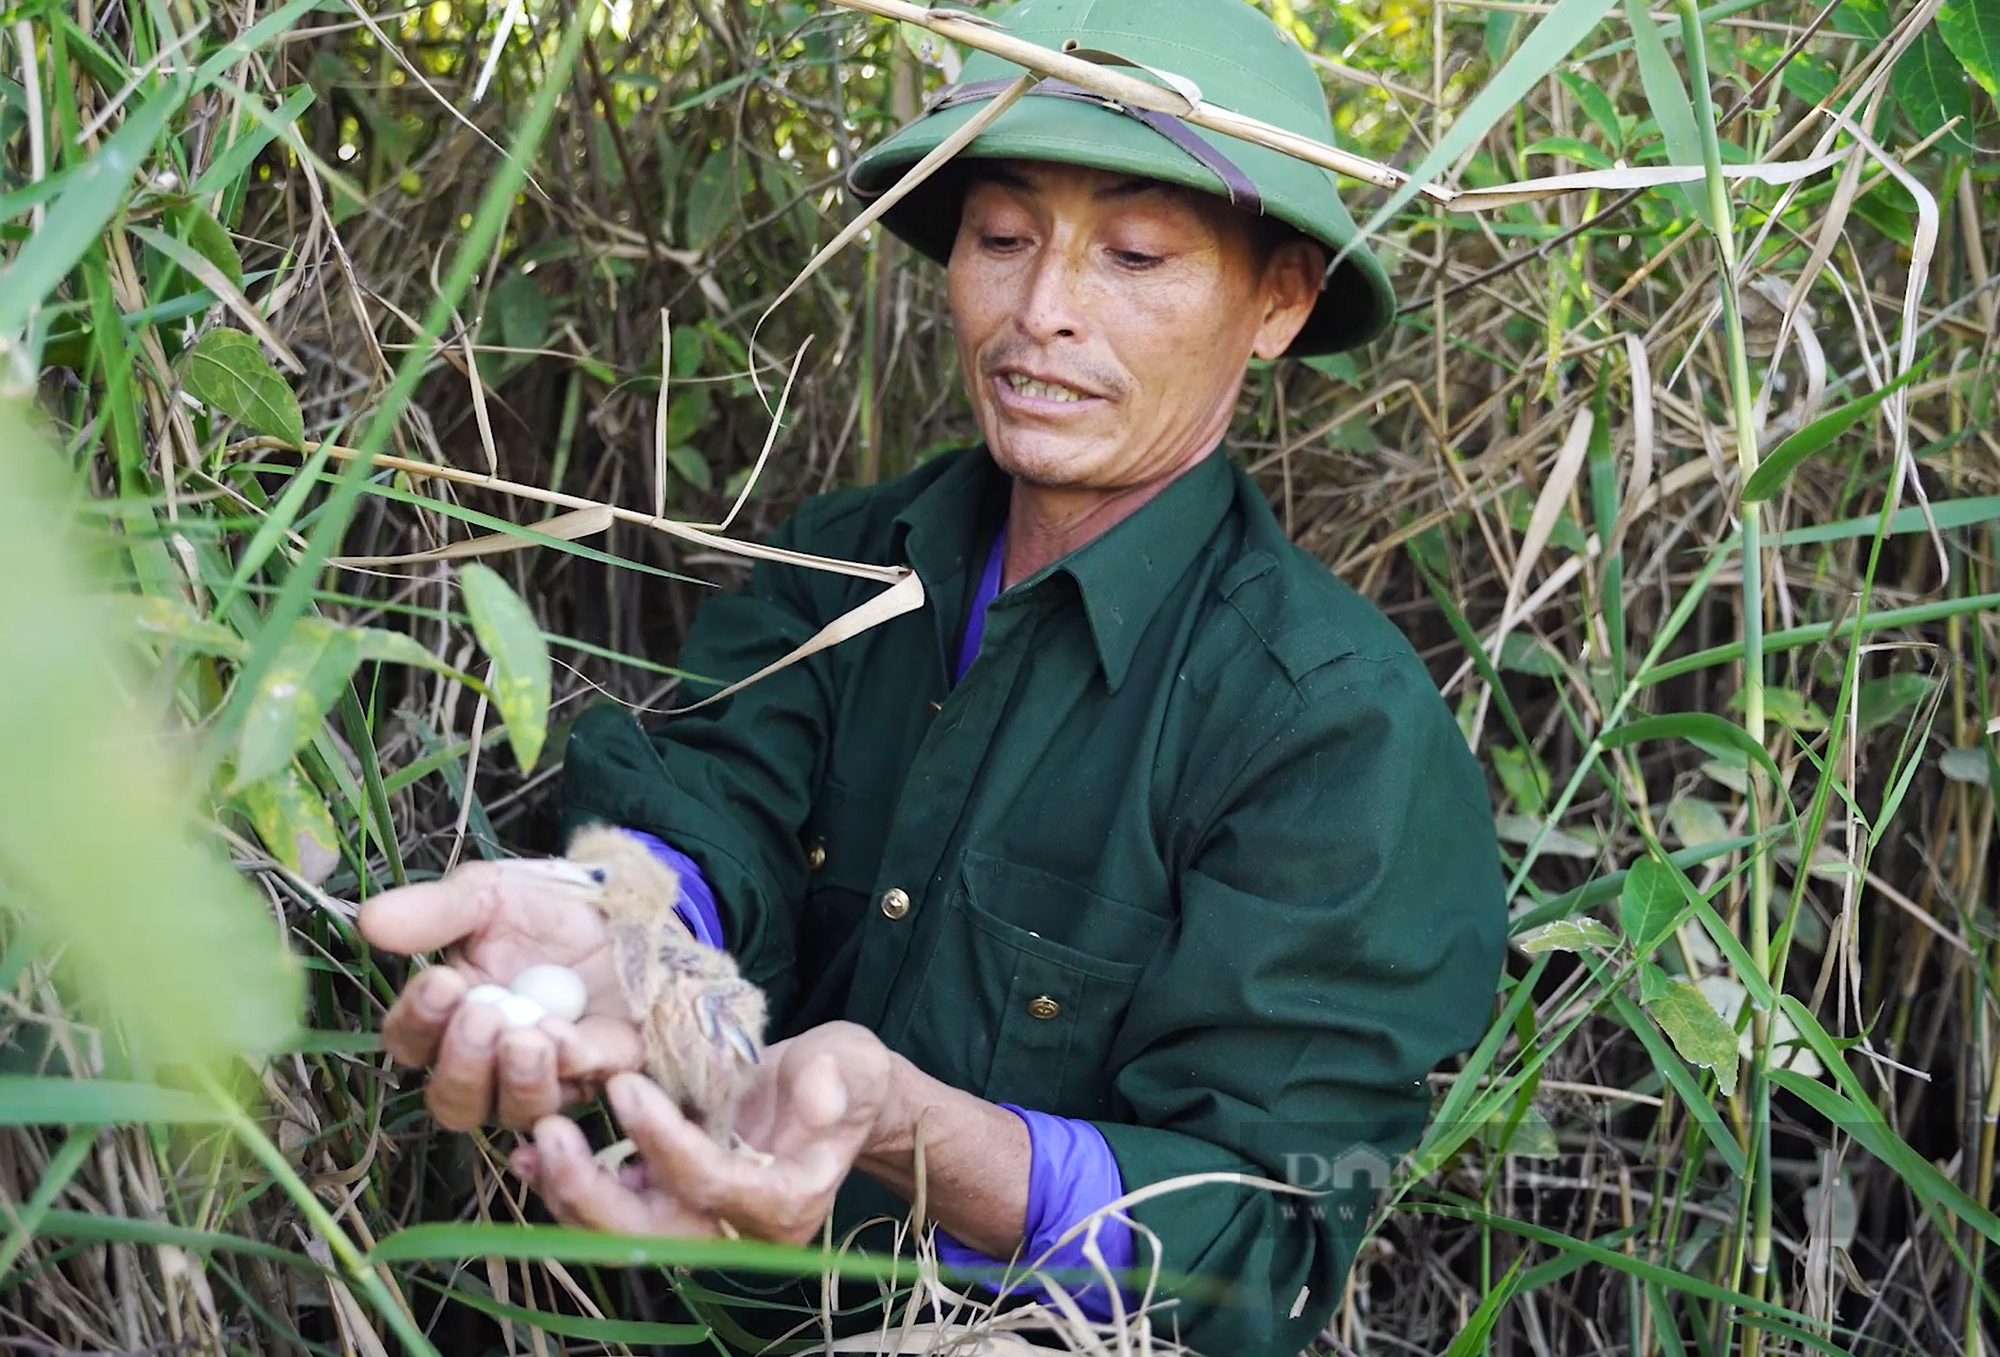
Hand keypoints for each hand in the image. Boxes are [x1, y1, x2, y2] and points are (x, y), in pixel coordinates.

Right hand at [357, 859, 645, 1130]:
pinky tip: (566, 1036)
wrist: (620, 905)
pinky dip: (573, 1065)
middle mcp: (489, 1064)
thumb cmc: (540, 908)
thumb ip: (433, 911)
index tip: (442, 983)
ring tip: (526, 1036)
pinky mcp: (602, 1072)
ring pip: (516, 1112)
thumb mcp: (486, 896)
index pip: (409, 1043)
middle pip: (454, 1101)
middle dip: (463, 1065)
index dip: (417, 1022)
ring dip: (516, 1080)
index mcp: (447, 1020)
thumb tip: (367, 921)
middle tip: (481, 1017)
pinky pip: (583, 1087)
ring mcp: (546, 1077)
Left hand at [512, 1021, 892, 1243]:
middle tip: (551, 1133)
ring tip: (533, 1140)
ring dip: (570, 1191)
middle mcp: (738, 1231)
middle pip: (653, 1234)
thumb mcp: (852, 1064)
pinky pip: (613, 1209)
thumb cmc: (845, 1078)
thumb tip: (816, 1098)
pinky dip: (572, 1184)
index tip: (627, 1086)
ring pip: (621, 1232)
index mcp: (786, 1203)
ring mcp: (700, 1223)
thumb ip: (835, 1079)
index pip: (714, 1185)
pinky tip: (535, 1149)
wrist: (834, 1095)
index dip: (666, 1143)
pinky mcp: (671, 1204)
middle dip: (593, 1191)